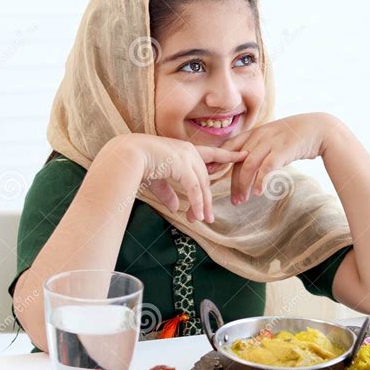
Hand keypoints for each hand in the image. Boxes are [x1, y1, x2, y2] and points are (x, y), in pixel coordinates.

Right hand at [129, 134, 247, 222]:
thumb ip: (168, 193)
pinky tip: (199, 215)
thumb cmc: (139, 164)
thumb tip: (175, 207)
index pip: (212, 154)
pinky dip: (198, 203)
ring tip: (205, 220)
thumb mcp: (157, 180)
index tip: (243, 155)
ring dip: (203, 204)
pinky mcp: (182, 165)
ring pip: (202, 185)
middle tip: (207, 217)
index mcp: (184, 150)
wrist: (126, 156)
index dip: (228, 156)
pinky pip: (194, 188)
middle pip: (205, 179)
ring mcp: (186, 156)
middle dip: (206, 200)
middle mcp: (189, 151)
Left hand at [223, 113, 334, 203]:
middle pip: (237, 160)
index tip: (208, 175)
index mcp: (254, 133)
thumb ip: (258, 147)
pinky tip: (258, 193)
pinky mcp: (282, 150)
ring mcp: (270, 142)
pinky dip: (260, 181)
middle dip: (231, 181)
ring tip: (242, 200)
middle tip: (232, 199)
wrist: (319, 129)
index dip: (217, 160)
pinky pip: (266, 167)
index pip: (229, 147)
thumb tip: (245, 165)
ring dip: (243, 185)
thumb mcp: (272, 138)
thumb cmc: (295, 137)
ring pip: (248, 165)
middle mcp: (259, 136)